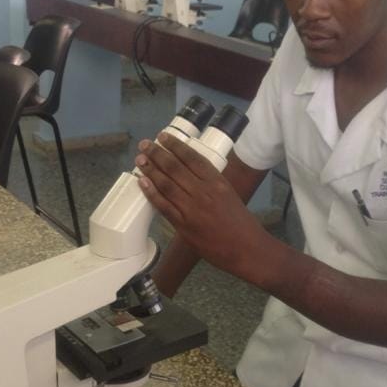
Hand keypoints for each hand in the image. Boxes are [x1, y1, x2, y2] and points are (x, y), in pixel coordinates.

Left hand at [135, 132, 267, 277]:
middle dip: (158, 154)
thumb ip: (210, 183)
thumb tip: (189, 173)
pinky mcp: (184, 226)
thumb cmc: (240, 222)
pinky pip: (164, 206)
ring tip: (141, 160)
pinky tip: (143, 183)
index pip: (192, 158)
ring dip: (151, 170)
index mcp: (217, 182)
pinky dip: (152, 193)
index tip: (163, 137)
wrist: (246, 249)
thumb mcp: (229, 194)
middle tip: (145, 145)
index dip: (175, 146)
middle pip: (175, 168)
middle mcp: (204, 192)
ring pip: (166, 184)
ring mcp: (192, 209)